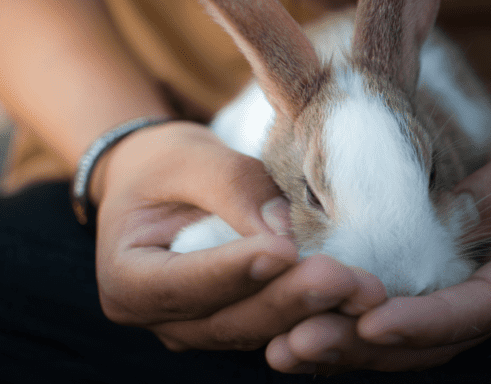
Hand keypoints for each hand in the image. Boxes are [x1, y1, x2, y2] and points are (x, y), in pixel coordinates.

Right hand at [93, 121, 385, 350]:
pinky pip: (279, 327)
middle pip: (229, 319)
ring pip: (260, 331)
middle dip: (290, 299)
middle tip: (344, 278)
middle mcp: (161, 318)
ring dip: (315, 313)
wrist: (160, 184)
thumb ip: (231, 187)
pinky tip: (358, 299)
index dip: (233, 271)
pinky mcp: (238, 323)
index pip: (182, 283)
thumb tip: (285, 229)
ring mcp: (201, 328)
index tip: (283, 252)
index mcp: (127, 279)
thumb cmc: (165, 165)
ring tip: (364, 290)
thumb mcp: (187, 158)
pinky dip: (318, 315)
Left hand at [265, 107, 490, 372]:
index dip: (428, 322)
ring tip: (284, 348)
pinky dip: (346, 322)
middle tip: (299, 344)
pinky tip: (296, 323)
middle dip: (366, 346)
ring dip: (346, 345)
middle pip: (432, 340)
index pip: (481, 308)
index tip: (372, 324)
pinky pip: (391, 311)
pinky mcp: (433, 283)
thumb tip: (448, 218)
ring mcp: (462, 294)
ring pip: (405, 338)